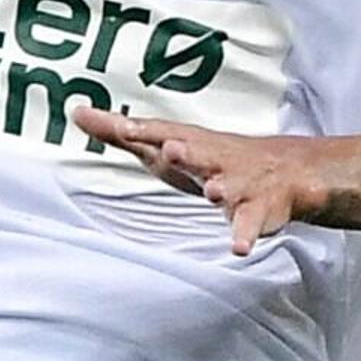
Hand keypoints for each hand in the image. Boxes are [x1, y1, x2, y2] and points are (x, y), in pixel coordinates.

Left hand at [75, 107, 327, 255]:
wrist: (284, 168)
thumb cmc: (209, 156)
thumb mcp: (166, 143)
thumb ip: (122, 132)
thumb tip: (76, 113)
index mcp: (188, 141)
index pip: (161, 133)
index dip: (142, 131)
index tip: (120, 127)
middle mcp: (212, 158)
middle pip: (199, 153)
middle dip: (187, 151)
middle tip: (173, 149)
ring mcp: (237, 183)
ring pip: (229, 186)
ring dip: (221, 188)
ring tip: (214, 192)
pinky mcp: (256, 209)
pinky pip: (250, 224)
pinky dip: (244, 235)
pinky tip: (238, 248)